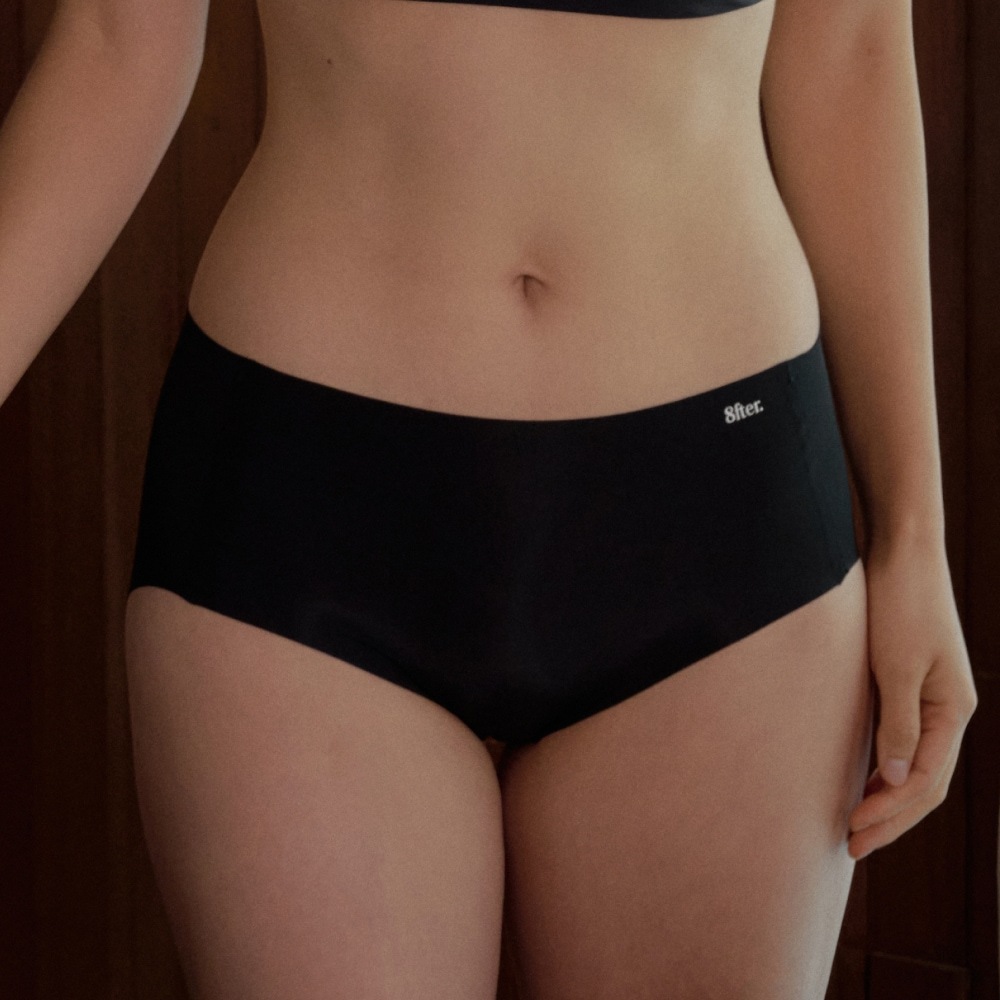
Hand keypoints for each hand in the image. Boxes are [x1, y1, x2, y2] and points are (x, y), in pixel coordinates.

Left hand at [847, 533, 977, 859]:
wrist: (901, 551)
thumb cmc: (900, 605)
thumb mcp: (897, 667)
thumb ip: (899, 725)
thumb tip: (893, 781)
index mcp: (953, 711)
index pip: (925, 782)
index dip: (891, 815)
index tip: (853, 835)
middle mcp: (946, 710)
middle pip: (922, 781)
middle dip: (889, 817)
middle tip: (850, 846)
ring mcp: (929, 696)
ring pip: (911, 763)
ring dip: (885, 796)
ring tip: (853, 823)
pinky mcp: (906, 682)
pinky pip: (899, 738)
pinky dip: (881, 765)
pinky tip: (858, 777)